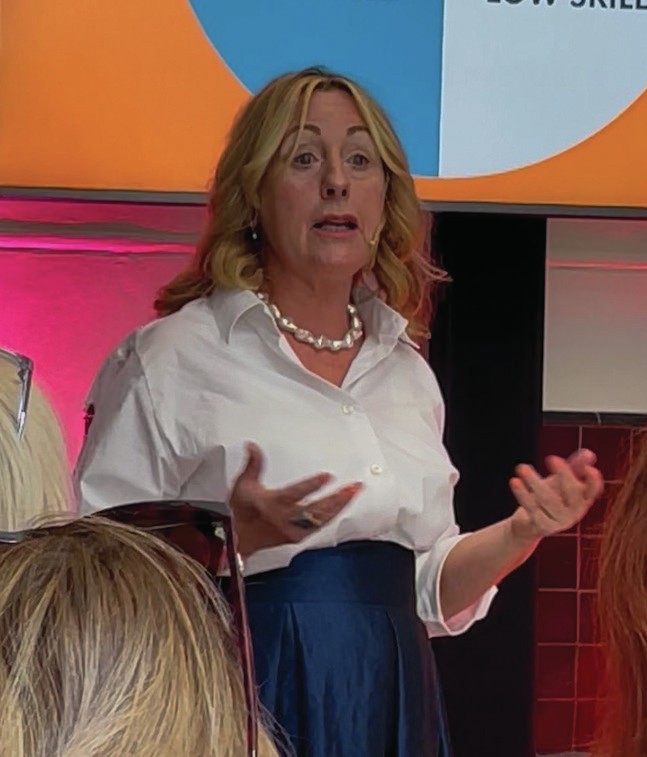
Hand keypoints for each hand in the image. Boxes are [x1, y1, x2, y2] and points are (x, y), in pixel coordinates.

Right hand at [229, 442, 362, 556]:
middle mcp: (286, 519)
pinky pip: (319, 527)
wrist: (236, 539)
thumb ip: (253, 464)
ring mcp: (293, 529)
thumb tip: (253, 447)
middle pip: (316, 509)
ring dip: (339, 506)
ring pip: (321, 519)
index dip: (312, 485)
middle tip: (353, 487)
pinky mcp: (297, 536)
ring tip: (352, 493)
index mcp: (273, 504)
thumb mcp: (243, 484)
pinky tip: (340, 509)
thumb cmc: (240, 513)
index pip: (296, 494)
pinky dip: (332, 516)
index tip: (327, 476)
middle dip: (337, 498)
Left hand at [508, 449, 603, 542]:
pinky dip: (522, 494)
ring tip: (521, 467)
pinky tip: (514, 481)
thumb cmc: (551, 496)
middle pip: (572, 493)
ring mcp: (558, 521)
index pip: (593, 490)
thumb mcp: (561, 480)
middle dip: (563, 474)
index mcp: (583, 499)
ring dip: (534, 481)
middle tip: (552, 458)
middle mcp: (574, 512)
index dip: (593, 481)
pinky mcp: (541, 526)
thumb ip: (574, 466)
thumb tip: (589, 453)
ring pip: (547, 500)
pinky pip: (532, 509)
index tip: (589, 469)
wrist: (529, 523)